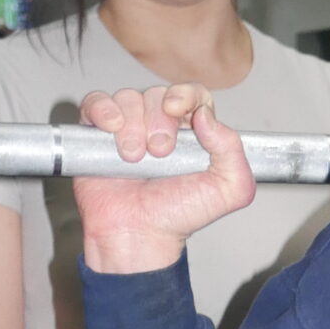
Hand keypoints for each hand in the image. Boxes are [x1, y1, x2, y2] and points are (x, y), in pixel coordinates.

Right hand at [74, 84, 255, 273]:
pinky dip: (103, 110)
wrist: (139, 235)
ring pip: (129, 98)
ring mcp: (129, 127)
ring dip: (132, 126)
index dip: (186, 94)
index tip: (178, 110)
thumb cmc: (179, 215)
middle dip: (159, 121)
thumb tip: (206, 115)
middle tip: (159, 154)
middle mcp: (161, 124)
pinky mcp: (98, 133)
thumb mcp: (229, 190)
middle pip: (159, 94)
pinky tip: (110, 130)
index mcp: (194, 132)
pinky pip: (96, 102)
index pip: (194, 93)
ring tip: (134, 158)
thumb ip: (233, 151)